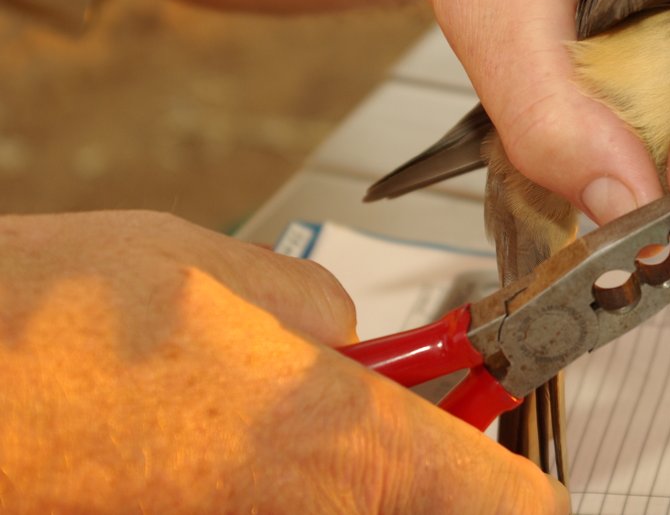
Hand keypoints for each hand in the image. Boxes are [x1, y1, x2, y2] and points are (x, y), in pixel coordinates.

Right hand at [0, 211, 566, 513]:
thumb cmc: (54, 326)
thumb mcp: (229, 272)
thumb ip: (319, 311)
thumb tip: (340, 340)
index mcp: (341, 448)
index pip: (504, 505)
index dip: (522, 484)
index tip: (520, 460)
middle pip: (417, 506)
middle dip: (413, 464)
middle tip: (382, 406)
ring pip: (337, 504)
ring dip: (327, 468)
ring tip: (263, 405)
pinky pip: (268, 504)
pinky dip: (259, 479)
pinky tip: (207, 433)